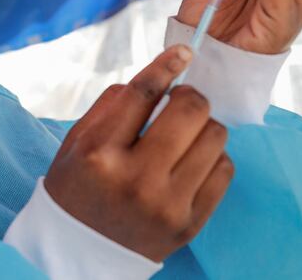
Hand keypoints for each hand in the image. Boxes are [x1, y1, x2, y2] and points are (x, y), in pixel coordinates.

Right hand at [45, 46, 232, 261]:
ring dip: (203, 127)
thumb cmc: (77, 185)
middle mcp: (134, 179)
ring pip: (215, 137)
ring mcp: (166, 205)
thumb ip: (112, 105)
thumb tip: (161, 75)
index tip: (184, 51)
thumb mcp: (76, 141)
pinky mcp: (190, 224)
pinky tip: (191, 162)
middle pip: (189, 111)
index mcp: (99, 153)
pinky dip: (212, 157)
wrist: (79, 251)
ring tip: (185, 136)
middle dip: (188, 97)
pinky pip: (224, 170)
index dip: (167, 65)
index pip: (142, 94)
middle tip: (179, 102)